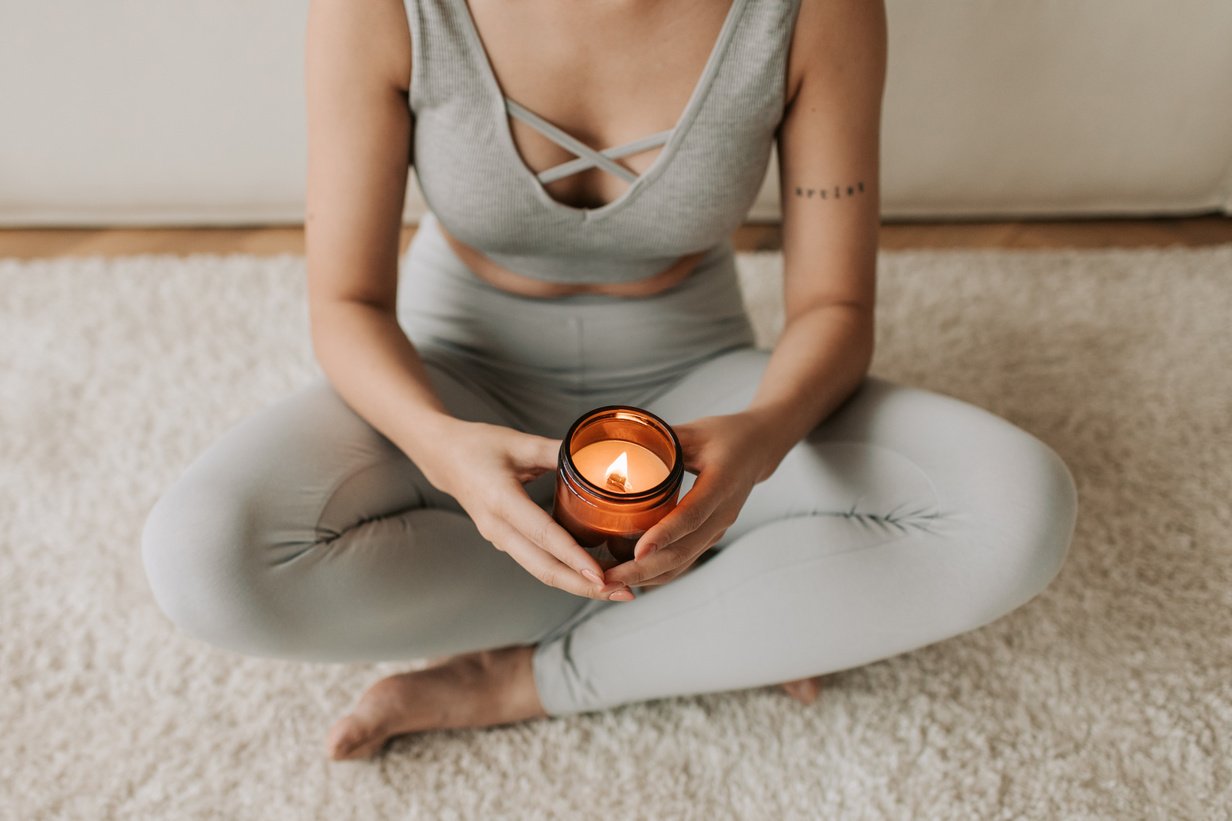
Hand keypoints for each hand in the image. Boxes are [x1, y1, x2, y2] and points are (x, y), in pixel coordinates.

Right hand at [423, 419, 630, 600]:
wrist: (443, 457)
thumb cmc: (479, 445)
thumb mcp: (519, 442)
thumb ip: (559, 451)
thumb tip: (600, 456)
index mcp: (500, 500)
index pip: (543, 535)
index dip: (573, 556)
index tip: (601, 574)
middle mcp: (497, 528)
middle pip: (543, 567)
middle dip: (583, 585)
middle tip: (622, 593)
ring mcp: (499, 539)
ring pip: (540, 570)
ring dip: (577, 584)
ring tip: (614, 590)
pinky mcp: (504, 542)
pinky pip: (536, 562)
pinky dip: (564, 572)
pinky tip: (591, 574)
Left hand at [603, 412, 774, 588]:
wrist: (758, 450)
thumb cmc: (727, 436)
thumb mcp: (695, 431)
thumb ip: (662, 440)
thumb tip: (621, 442)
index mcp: (721, 483)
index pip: (692, 516)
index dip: (664, 535)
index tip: (637, 551)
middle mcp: (722, 514)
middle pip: (683, 550)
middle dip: (644, 569)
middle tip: (609, 578)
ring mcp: (717, 529)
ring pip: (682, 562)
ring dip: (647, 576)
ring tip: (611, 582)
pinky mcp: (710, 536)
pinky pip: (683, 561)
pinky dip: (656, 573)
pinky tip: (630, 576)